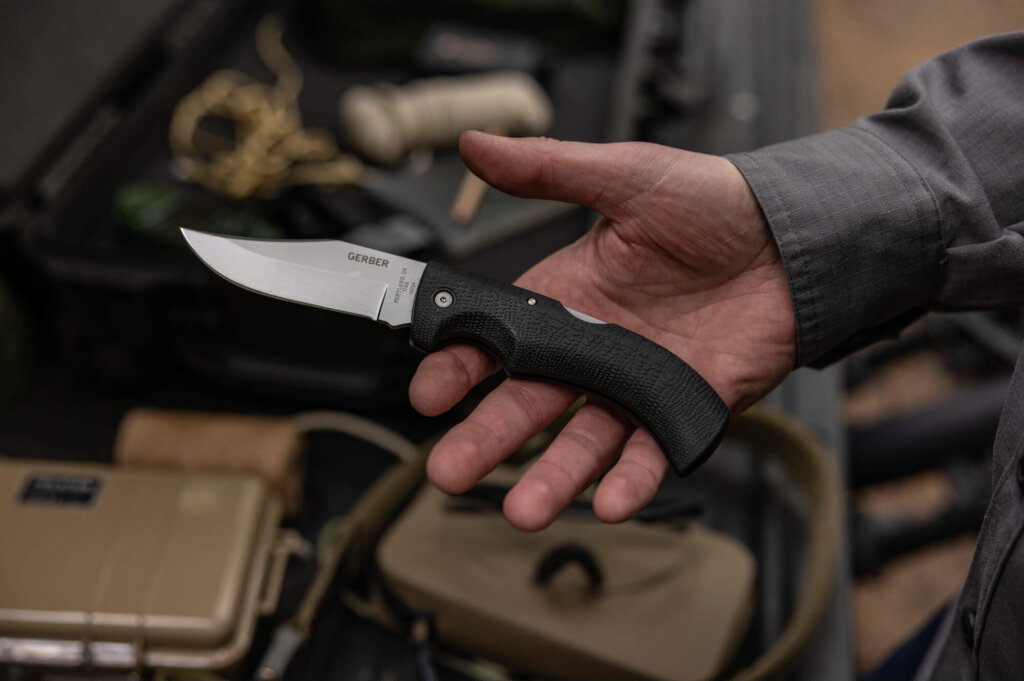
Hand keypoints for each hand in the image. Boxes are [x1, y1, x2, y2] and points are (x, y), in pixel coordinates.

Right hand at [409, 132, 795, 530]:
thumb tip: (475, 147)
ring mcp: (637, 382)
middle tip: (449, 472)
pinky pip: (652, 451)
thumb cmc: (713, 204)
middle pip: (527, 403)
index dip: (460, 367)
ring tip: (523, 510)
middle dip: (485, 440)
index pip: (496, 340)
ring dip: (553, 478)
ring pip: (583, 441)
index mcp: (565, 296)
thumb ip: (549, 171)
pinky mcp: (686, 405)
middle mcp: (592, 348)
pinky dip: (632, 480)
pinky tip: (610, 501)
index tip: (429, 394)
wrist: (795, 237)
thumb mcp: (625, 176)